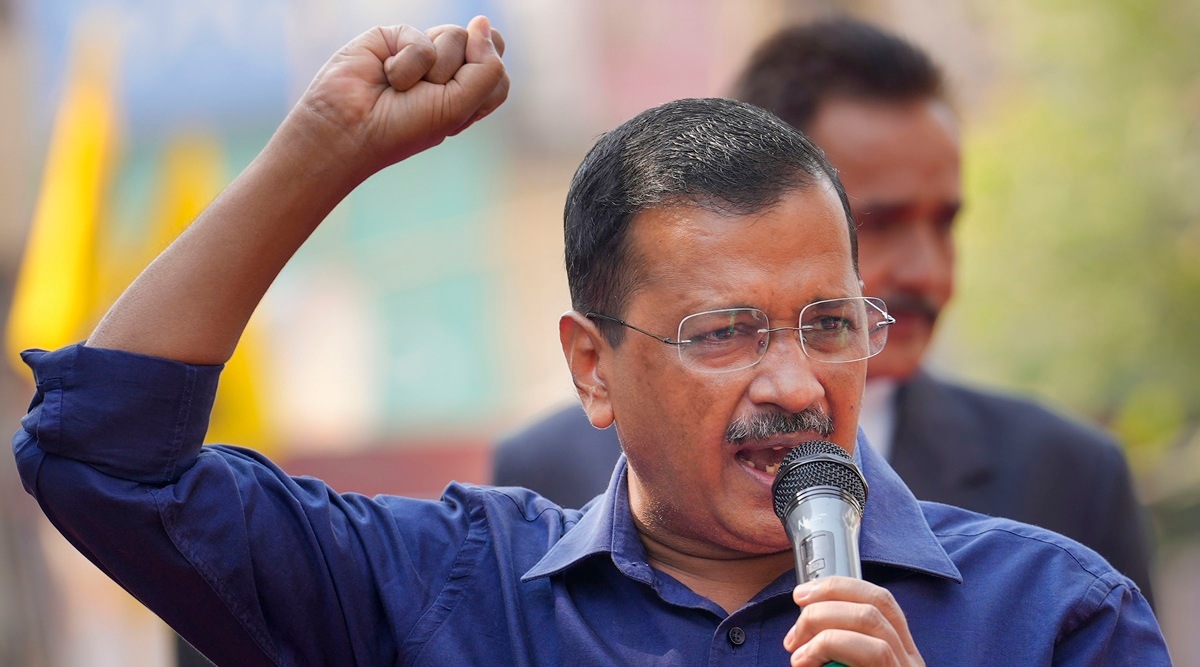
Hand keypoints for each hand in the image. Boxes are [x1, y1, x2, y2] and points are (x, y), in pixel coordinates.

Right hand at [290, 15, 508, 176]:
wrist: (349, 127)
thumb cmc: (403, 127)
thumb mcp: (458, 108)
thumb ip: (487, 67)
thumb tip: (483, 21)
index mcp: (468, 94)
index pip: (498, 73)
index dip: (480, 83)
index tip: (453, 105)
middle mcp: (449, 70)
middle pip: (482, 48)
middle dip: (456, 75)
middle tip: (428, 96)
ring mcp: (424, 51)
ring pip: (456, 36)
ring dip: (430, 71)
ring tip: (402, 88)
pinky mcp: (399, 35)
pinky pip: (422, 38)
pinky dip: (406, 64)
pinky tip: (386, 74)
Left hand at [784, 577, 924, 666]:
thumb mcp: (843, 665)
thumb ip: (837, 648)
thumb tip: (804, 627)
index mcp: (900, 652)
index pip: (879, 600)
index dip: (840, 586)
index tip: (804, 594)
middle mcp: (909, 659)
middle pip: (876, 601)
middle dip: (828, 596)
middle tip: (795, 616)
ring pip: (869, 618)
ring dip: (821, 621)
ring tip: (795, 645)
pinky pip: (870, 650)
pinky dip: (827, 646)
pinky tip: (803, 661)